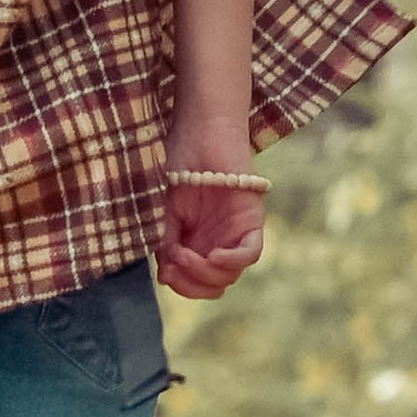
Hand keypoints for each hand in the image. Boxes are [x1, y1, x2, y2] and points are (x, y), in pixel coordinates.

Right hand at [158, 162, 264, 302]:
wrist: (201, 131)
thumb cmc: (180, 163)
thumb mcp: (165, 210)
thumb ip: (167, 242)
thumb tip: (165, 277)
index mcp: (197, 241)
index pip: (195, 280)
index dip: (181, 285)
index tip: (165, 273)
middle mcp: (218, 241)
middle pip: (214, 284)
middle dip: (192, 284)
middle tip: (174, 265)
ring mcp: (235, 233)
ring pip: (230, 275)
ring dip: (205, 273)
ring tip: (185, 254)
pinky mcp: (251, 220)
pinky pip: (250, 254)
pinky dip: (231, 261)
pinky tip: (212, 256)